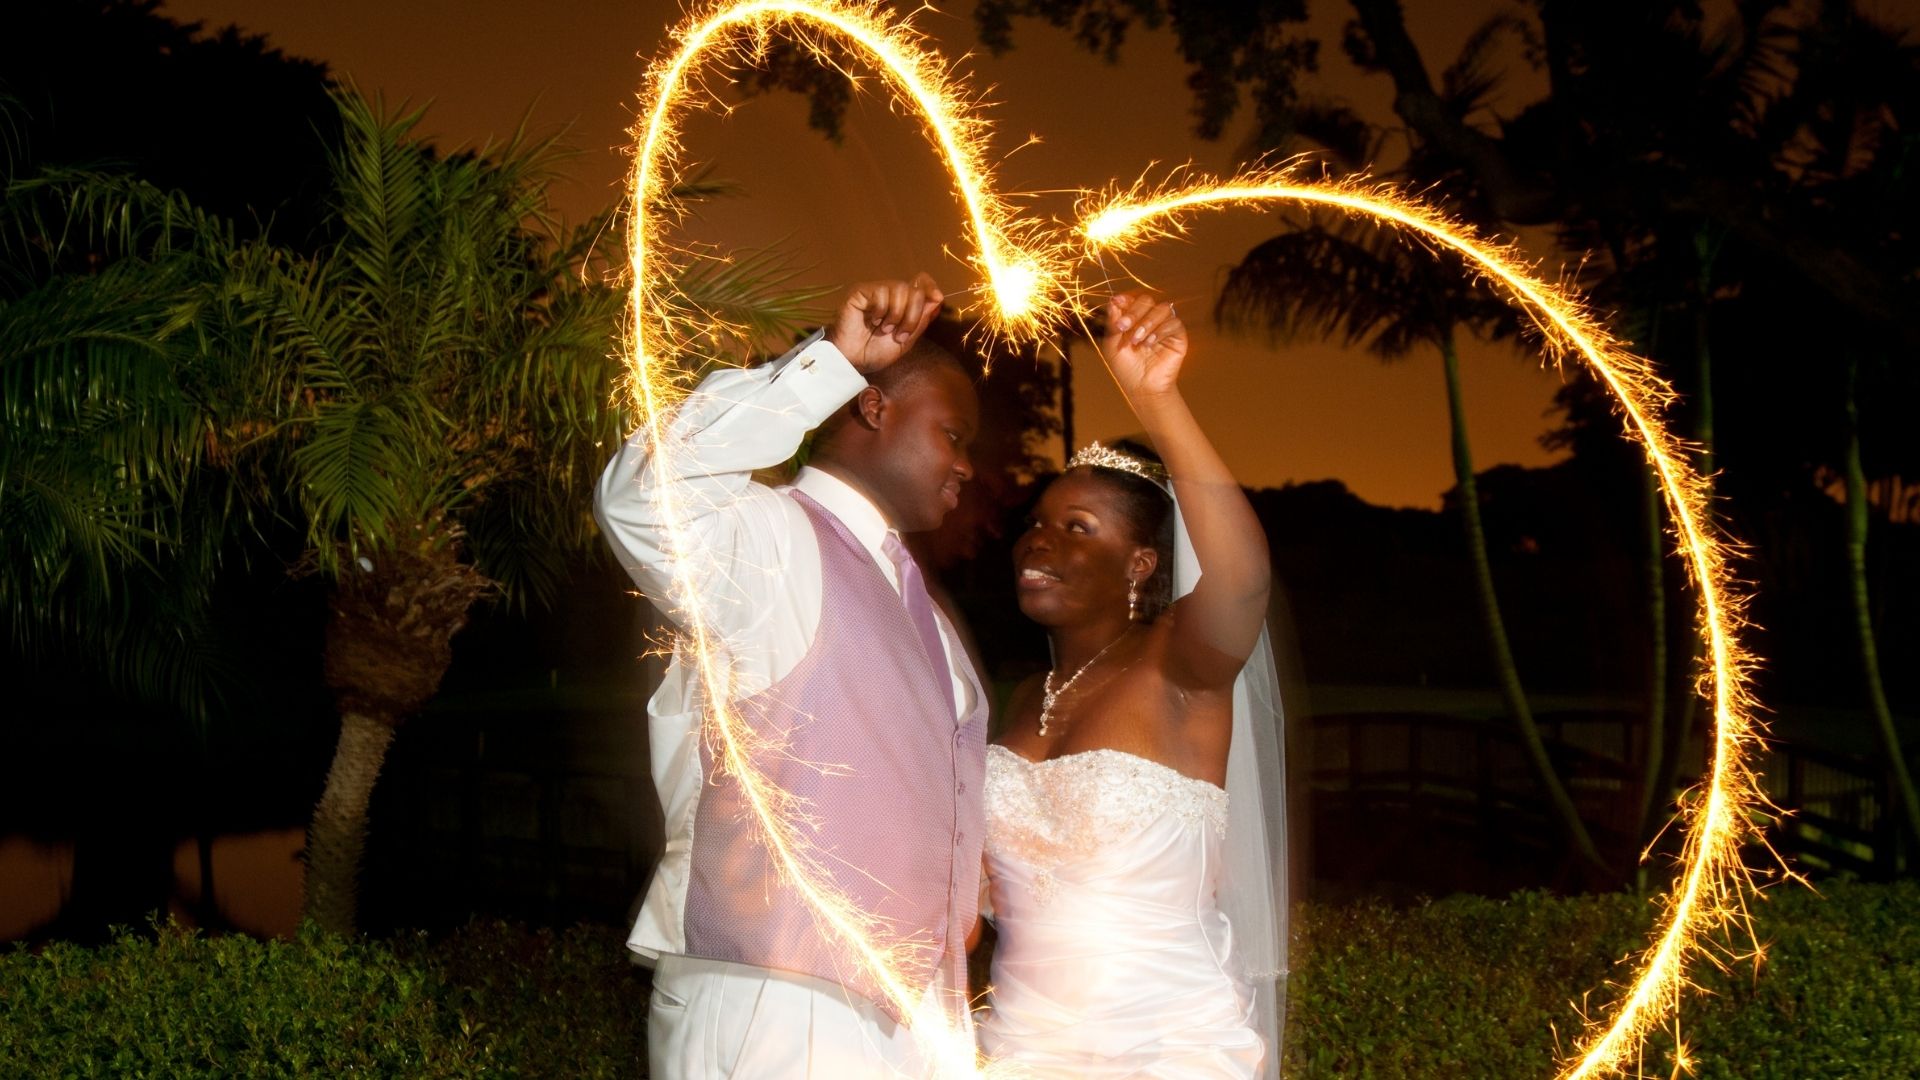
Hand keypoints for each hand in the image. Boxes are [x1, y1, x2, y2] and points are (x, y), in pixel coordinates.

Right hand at [825, 273, 943, 373]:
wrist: (854, 361)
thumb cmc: (876, 351)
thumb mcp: (907, 339)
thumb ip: (921, 319)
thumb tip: (938, 298)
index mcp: (902, 302)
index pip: (921, 281)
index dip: (931, 287)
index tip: (938, 298)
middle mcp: (889, 293)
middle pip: (915, 290)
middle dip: (912, 316)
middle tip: (899, 334)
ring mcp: (875, 291)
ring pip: (901, 289)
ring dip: (896, 315)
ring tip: (884, 329)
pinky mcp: (860, 291)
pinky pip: (882, 293)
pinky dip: (881, 312)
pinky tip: (871, 321)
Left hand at [1102, 292, 1186, 401]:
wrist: (1141, 388)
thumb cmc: (1126, 368)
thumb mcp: (1112, 344)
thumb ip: (1113, 323)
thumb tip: (1113, 300)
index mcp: (1134, 319)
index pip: (1132, 300)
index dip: (1125, 298)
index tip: (1116, 301)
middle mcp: (1150, 319)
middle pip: (1147, 301)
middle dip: (1133, 312)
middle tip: (1123, 327)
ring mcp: (1165, 326)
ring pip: (1162, 308)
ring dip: (1147, 322)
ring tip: (1137, 340)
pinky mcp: (1178, 336)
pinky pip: (1174, 323)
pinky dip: (1160, 331)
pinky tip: (1149, 343)